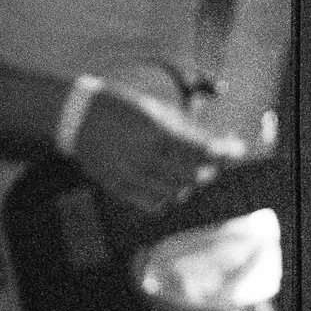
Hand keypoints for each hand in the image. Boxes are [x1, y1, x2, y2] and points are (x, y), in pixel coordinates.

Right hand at [69, 85, 248, 214]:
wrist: (75, 116)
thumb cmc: (121, 107)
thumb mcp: (156, 110)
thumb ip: (186, 129)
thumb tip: (218, 142)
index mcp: (154, 134)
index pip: (200, 151)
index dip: (222, 152)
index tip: (235, 151)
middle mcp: (143, 158)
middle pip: (191, 175)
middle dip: (209, 169)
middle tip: (216, 163)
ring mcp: (128, 176)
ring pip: (173, 193)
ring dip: (189, 185)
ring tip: (192, 174)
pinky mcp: (116, 187)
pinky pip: (150, 204)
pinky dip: (166, 198)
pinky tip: (170, 187)